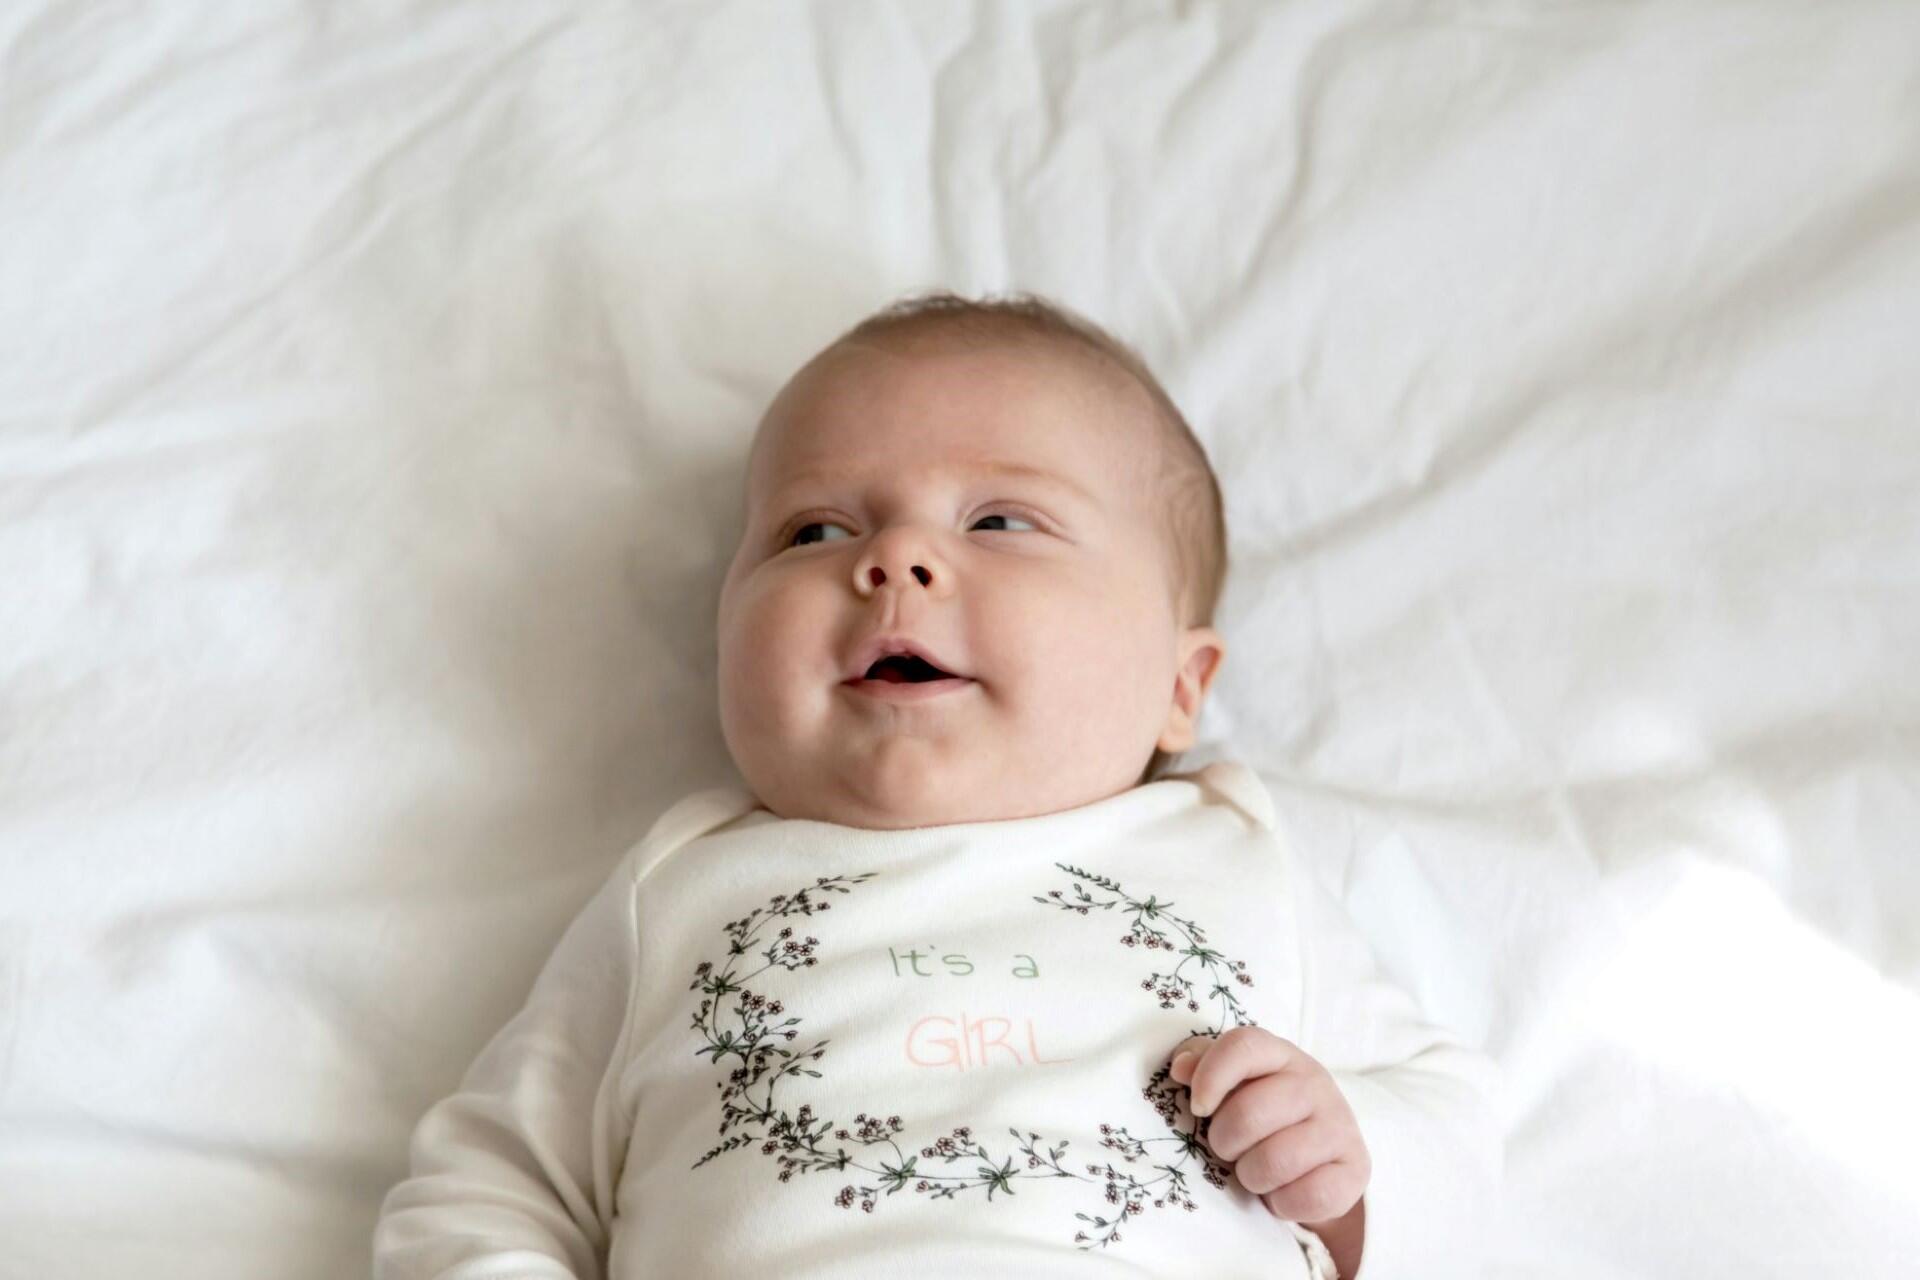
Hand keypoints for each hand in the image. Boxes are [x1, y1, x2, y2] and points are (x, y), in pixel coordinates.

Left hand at [1168, 1027, 1369, 1229]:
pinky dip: (1283, 1203)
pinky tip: (1283, 1192)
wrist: (1322, 1159)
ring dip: (1252, 1176)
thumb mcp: (1235, 1084)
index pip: (1243, 1046)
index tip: (1198, 1107)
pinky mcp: (1355, 1169)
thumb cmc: (1265, 1114)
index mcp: (1280, 1055)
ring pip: (1275, 1160)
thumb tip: (1181, 1067)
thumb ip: (1204, 1066)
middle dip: (1225, 1141)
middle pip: (1249, 1112)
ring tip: (1254, 1172)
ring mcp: (1339, 1125)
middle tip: (1228, 1149)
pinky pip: (1306, 1196)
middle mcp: (1314, 1083)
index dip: (1211, 1077)